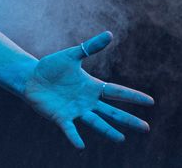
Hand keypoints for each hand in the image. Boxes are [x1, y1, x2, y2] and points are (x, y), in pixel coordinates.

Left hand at [21, 31, 153, 147]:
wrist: (30, 78)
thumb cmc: (51, 67)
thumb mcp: (71, 55)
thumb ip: (90, 47)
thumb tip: (110, 34)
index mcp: (92, 87)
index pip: (117, 92)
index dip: (133, 96)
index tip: (151, 101)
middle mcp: (87, 102)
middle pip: (112, 111)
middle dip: (128, 120)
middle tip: (146, 128)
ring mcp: (75, 111)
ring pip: (95, 122)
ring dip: (108, 131)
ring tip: (121, 139)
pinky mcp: (60, 117)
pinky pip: (69, 129)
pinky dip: (74, 137)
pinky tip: (80, 146)